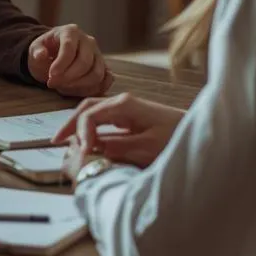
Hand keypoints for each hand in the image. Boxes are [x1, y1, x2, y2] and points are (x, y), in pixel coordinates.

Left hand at [27, 25, 110, 97]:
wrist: (53, 55)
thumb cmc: (45, 51)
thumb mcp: (35, 49)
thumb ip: (37, 52)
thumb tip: (41, 55)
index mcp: (71, 31)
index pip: (69, 47)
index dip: (61, 64)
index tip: (51, 76)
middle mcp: (88, 41)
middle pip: (85, 63)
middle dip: (68, 77)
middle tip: (53, 84)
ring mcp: (98, 55)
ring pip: (97, 74)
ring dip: (79, 86)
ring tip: (62, 87)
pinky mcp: (104, 68)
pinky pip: (105, 81)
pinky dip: (93, 89)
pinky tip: (77, 90)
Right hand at [52, 92, 184, 166]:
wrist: (200, 132)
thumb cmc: (178, 138)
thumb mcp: (147, 147)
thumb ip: (117, 147)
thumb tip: (93, 148)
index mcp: (125, 105)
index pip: (89, 114)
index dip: (80, 133)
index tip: (81, 153)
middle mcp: (123, 103)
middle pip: (86, 108)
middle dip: (70, 124)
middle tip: (55, 142)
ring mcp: (126, 109)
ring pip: (92, 113)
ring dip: (78, 127)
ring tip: (66, 143)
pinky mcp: (131, 118)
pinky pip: (103, 121)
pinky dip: (90, 130)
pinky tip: (86, 143)